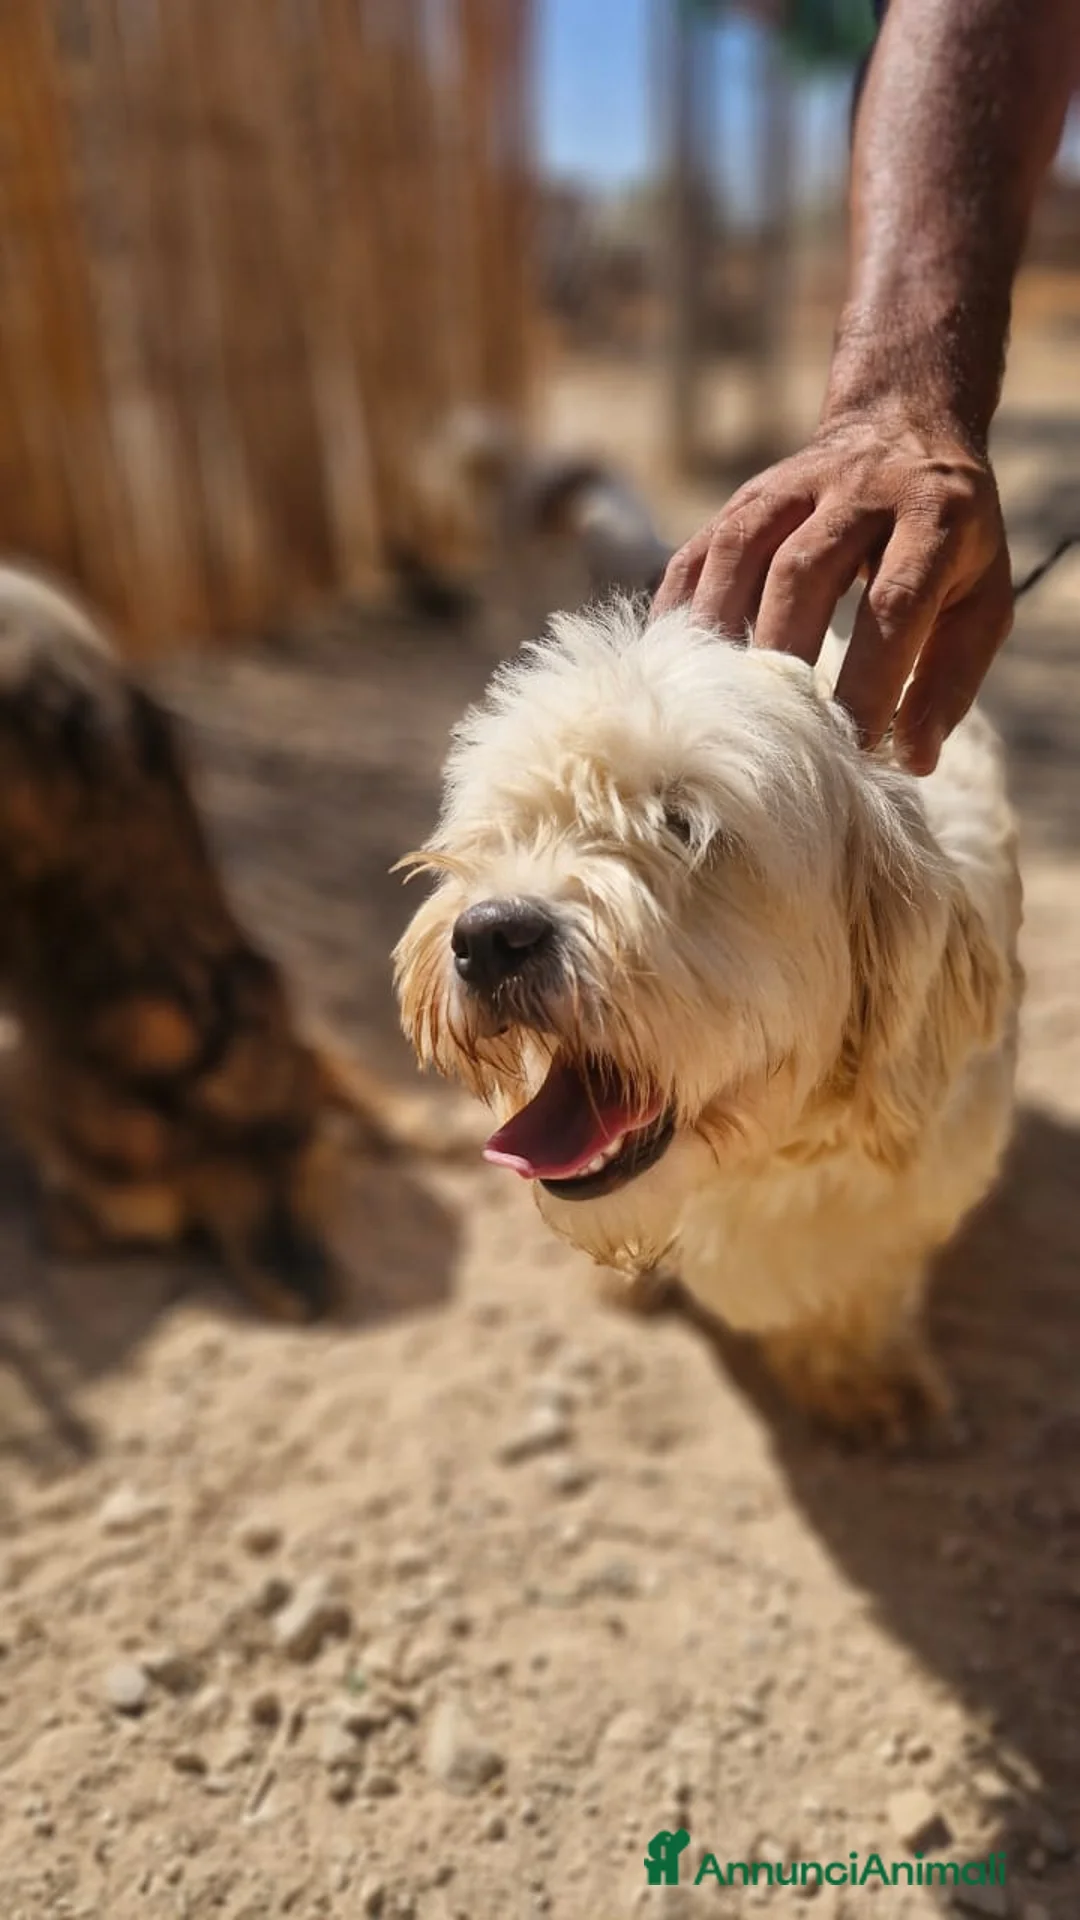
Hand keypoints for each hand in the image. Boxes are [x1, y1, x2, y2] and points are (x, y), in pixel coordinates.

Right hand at [652, 409, 1013, 773]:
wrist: (903, 428)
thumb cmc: (947, 542)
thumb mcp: (980, 599)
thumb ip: (951, 678)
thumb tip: (911, 759)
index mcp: (932, 517)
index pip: (893, 601)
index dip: (871, 677)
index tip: (853, 745)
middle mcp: (858, 490)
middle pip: (804, 572)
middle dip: (785, 658)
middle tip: (777, 731)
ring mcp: (791, 487)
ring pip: (741, 554)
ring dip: (722, 633)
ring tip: (716, 703)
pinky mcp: (744, 498)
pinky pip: (699, 551)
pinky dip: (681, 610)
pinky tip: (673, 664)